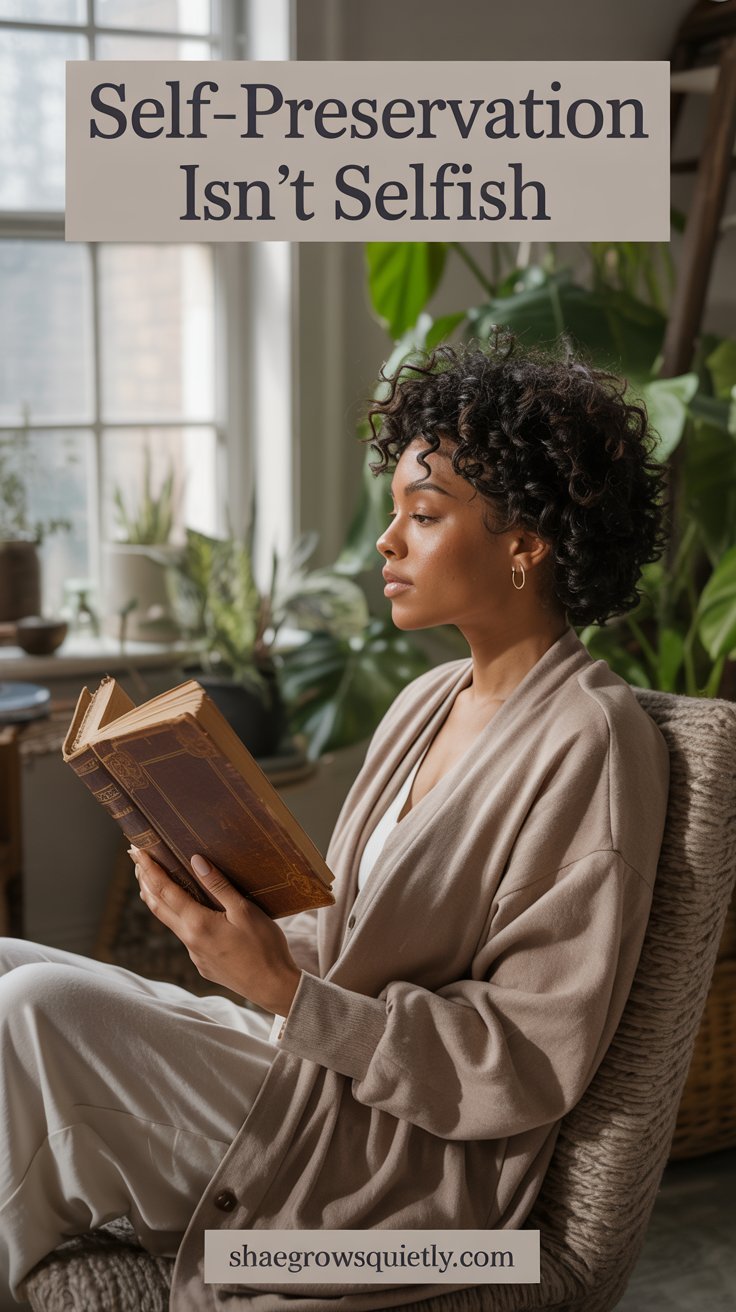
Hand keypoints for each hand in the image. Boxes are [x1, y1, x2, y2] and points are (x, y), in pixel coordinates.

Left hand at [129, 847, 301, 1014]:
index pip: (165, 891)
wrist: (274, 987)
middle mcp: (190, 940)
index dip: (150, 870)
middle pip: (158, 907)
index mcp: (198, 924)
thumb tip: (195, 861)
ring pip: (170, 922)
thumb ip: (218, 886)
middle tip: (137, 861)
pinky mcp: (203, 964)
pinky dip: (179, 918)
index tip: (137, 852)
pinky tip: (189, 912)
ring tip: (152, 883)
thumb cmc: (264, 947)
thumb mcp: (245, 911)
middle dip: (146, 882)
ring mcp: (195, 954)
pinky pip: (186, 936)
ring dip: (159, 900)